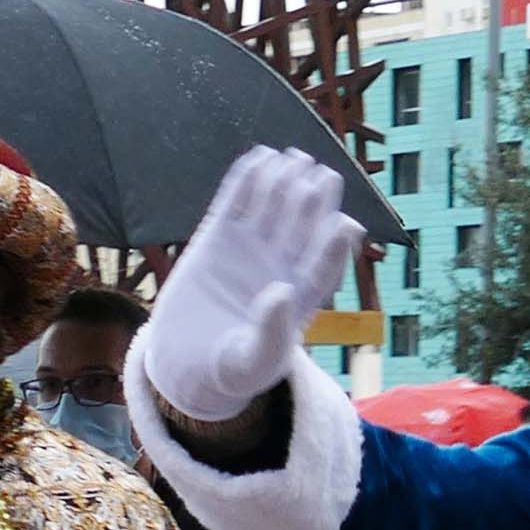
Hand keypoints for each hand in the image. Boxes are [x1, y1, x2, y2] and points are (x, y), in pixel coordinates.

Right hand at [143, 149, 359, 423]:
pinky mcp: (219, 236)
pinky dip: (246, 181)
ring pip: (273, 207)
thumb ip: (271, 334)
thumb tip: (283, 292)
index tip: (344, 225)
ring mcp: (251, 248)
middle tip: (321, 176)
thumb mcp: (251, 363)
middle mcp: (282, 266)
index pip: (325, 266)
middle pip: (305, 226)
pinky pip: (235, 203)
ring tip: (294, 160)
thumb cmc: (228, 372)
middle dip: (315, 202)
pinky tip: (259, 158)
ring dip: (285, 183)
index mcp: (301, 299)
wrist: (185, 363)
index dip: (335, 246)